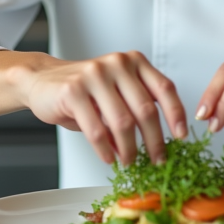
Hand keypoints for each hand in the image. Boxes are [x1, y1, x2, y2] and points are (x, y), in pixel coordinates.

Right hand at [18, 51, 186, 164]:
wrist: (42, 80)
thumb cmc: (84, 90)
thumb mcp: (116, 92)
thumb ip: (137, 107)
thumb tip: (159, 143)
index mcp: (134, 62)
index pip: (165, 88)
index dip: (176, 114)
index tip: (181, 136)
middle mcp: (117, 64)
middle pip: (146, 109)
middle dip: (155, 140)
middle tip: (157, 159)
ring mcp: (95, 75)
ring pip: (122, 122)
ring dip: (129, 149)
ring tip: (129, 161)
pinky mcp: (73, 91)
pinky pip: (96, 129)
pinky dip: (104, 149)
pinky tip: (108, 158)